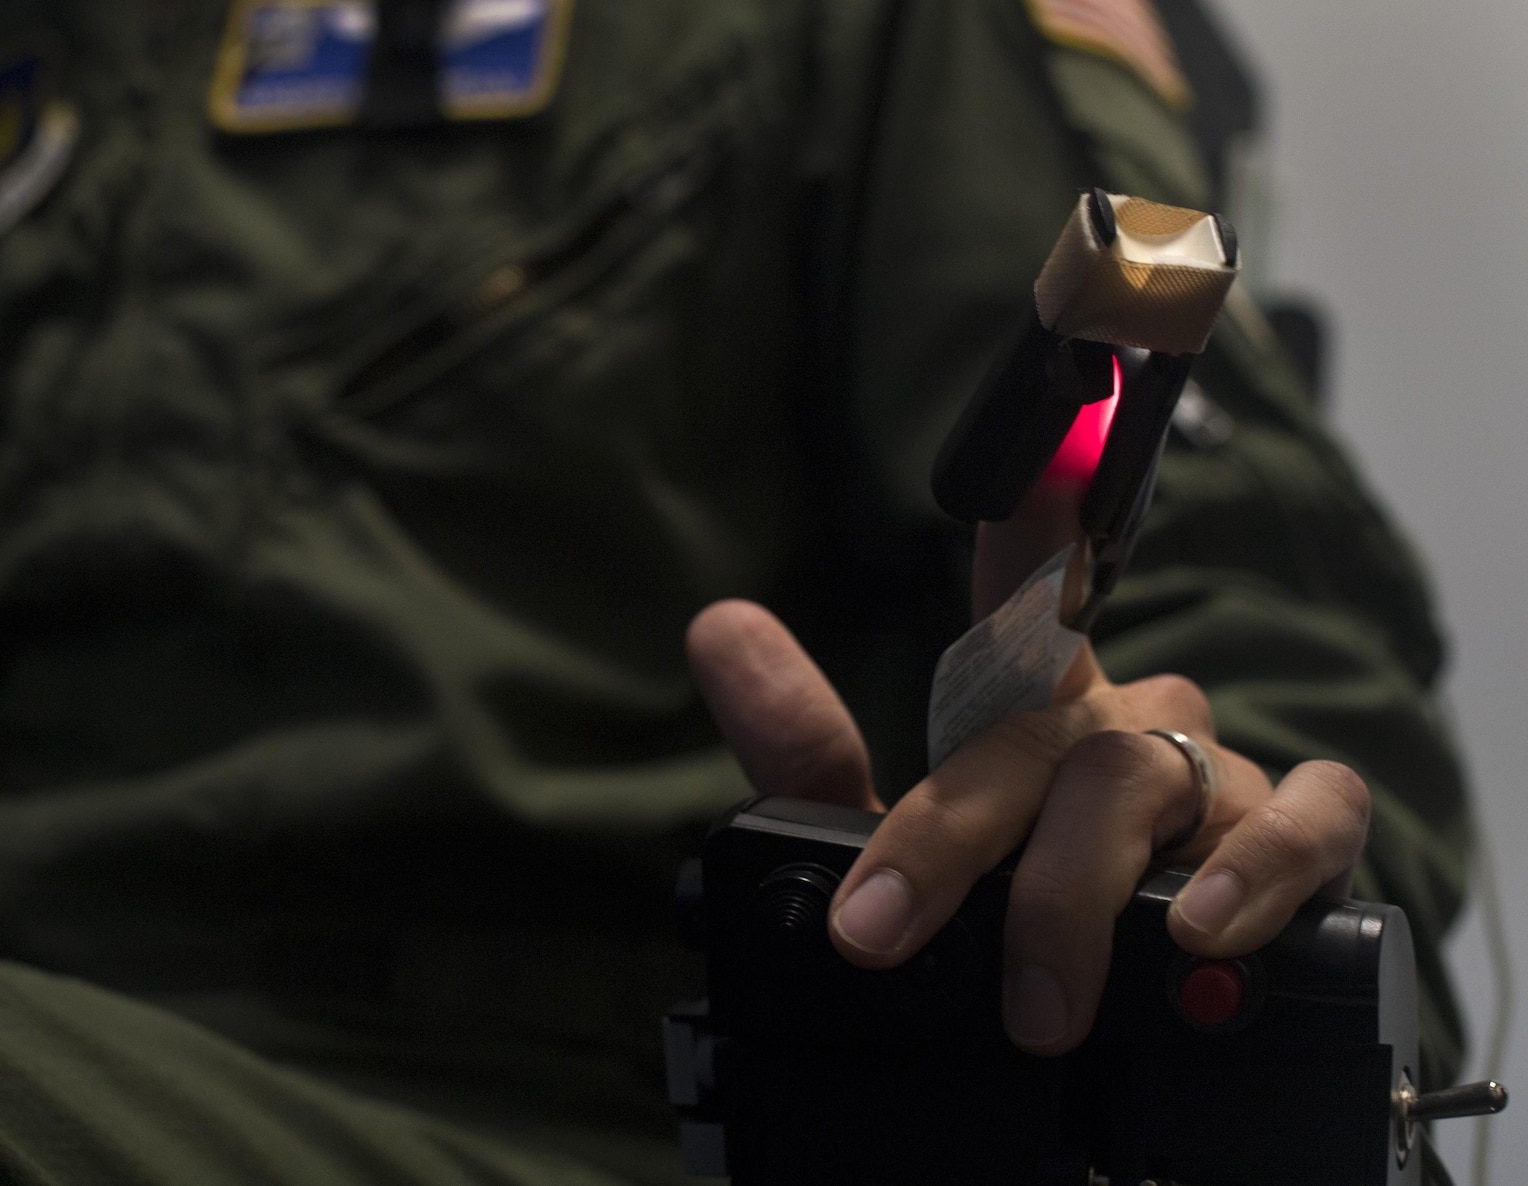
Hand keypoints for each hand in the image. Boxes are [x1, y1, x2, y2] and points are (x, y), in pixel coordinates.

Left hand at [685, 485, 1370, 1056]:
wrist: (1117, 1045)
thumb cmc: (1003, 919)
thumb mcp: (892, 847)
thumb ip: (804, 747)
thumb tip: (715, 624)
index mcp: (1038, 711)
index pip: (1025, 595)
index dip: (1029, 530)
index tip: (1032, 468)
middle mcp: (1128, 726)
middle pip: (1037, 735)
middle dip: (950, 838)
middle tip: (883, 931)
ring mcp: (1217, 778)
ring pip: (1144, 785)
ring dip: (1074, 892)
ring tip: (1036, 1000)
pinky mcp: (1297, 842)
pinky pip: (1307, 822)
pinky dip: (1259, 867)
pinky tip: (1205, 925)